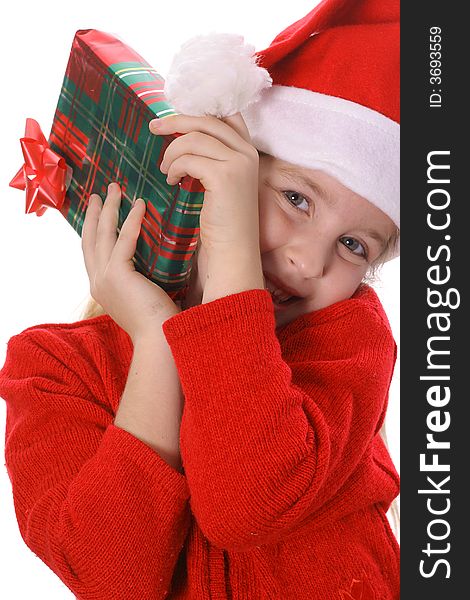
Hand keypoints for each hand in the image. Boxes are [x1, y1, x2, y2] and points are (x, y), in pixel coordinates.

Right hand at [82, 183, 180, 342]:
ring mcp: (103, 279)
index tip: (97, 210)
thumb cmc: (159, 322)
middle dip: (94, 213)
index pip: (92, 252)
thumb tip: (153, 261)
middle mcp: (97, 282)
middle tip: (99, 192)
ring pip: (103, 234)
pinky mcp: (117, 276)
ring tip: (114, 188)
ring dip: (108, 208)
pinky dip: (132, 220)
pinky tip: (140, 204)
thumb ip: (139, 279)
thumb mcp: (143, 296)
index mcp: (101, 288)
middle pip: (90, 238)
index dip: (93, 229)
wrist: (160, 341)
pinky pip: (124, 240)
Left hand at [149, 113, 259, 251]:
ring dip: (172, 152)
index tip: (176, 118)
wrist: (233, 251)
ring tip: (165, 170)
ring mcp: (238, 163)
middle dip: (176, 121)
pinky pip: (188, 159)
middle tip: (153, 127)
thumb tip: (185, 133)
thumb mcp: (221, 182)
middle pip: (207, 120)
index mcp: (249, 152)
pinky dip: (174, 167)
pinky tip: (172, 180)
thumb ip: (212, 157)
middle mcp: (247, 153)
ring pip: (194, 138)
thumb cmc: (223, 222)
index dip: (199, 110)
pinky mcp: (224, 176)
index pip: (226, 114)